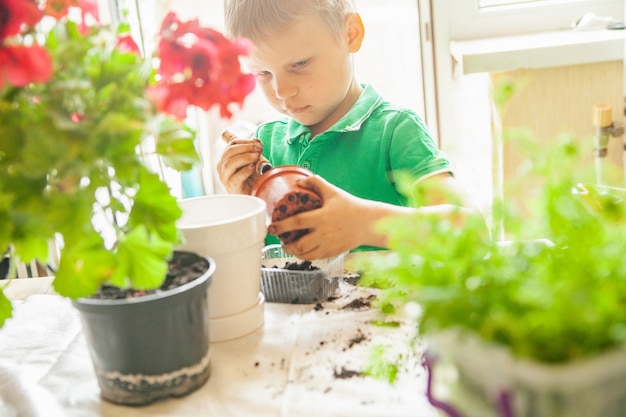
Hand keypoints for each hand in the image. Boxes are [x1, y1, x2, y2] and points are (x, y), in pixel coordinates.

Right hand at [216, 137, 263, 194]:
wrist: (253, 193)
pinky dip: (245, 170)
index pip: (232, 144)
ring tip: (256, 157)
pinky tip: (252, 167)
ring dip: (245, 157)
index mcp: (226, 157)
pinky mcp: (231, 186)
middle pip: (229, 151)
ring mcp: (225, 176)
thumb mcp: (253, 160)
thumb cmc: (252, 177)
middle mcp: (223, 166)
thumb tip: (257, 141)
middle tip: (259, 149)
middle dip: (246, 148)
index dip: (245, 141)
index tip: (258, 143)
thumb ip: (253, 150)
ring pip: (230, 163)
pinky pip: (236, 177)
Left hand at [268, 175, 389, 259]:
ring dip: (294, 252)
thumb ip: (315, 183)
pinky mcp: (333, 252)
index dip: (281, 226)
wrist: (368, 223)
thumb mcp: (333, 192)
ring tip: (289, 247)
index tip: (272, 227)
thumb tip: (298, 182)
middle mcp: (323, 234)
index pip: (296, 223)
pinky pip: (315, 258)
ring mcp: (328, 245)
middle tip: (281, 240)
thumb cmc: (350, 206)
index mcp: (321, 218)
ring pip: (306, 254)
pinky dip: (305, 256)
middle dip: (286, 245)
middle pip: (298, 245)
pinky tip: (302, 251)